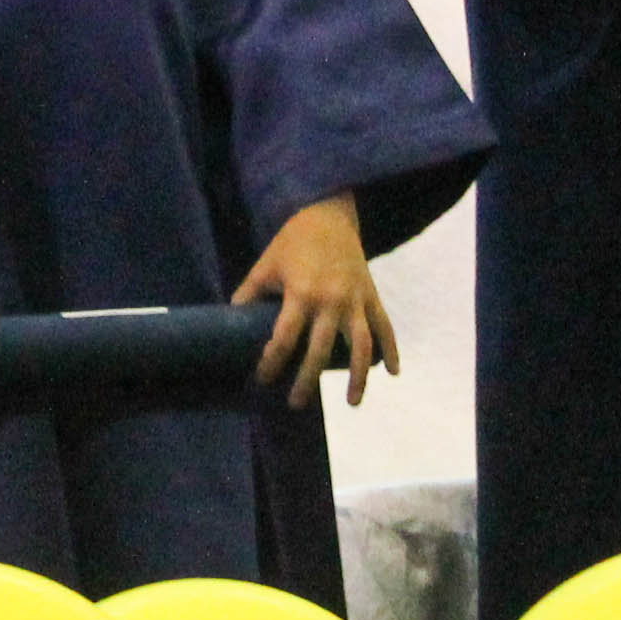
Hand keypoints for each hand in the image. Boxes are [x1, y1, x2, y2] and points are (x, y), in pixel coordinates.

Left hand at [240, 195, 397, 408]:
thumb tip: (229, 320)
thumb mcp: (265, 265)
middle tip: (296, 403)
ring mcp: (355, 300)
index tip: (263, 379)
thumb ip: (249, 294)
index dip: (272, 362)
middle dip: (306, 381)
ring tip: (352, 404)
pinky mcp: (371, 295)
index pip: (284, 339)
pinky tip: (392, 373)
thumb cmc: (292, 242)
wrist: (329, 215)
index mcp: (301, 294)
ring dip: (359, 378)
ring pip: (360, 346)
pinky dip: (391, 350)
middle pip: (319, 351)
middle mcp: (331, 301)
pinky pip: (385, 327)